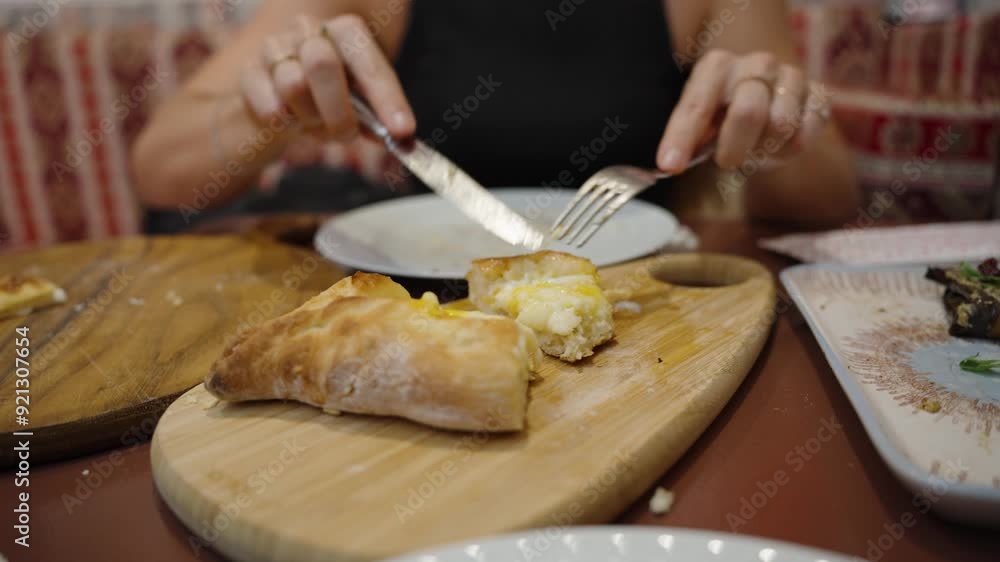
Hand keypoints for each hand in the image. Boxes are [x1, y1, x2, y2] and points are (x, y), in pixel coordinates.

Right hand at [240, 14, 415, 140]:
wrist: (275, 111)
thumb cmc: (324, 104)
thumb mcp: (358, 109)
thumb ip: (379, 120)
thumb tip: (402, 138)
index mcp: (344, 33)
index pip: (367, 59)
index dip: (386, 97)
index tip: (401, 130)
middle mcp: (308, 31)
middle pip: (322, 64)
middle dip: (338, 112)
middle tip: (345, 134)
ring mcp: (274, 48)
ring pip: (292, 84)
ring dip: (310, 119)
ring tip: (314, 126)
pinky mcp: (249, 74)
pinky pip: (268, 104)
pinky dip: (283, 124)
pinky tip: (287, 123)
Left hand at [657, 50, 830, 172]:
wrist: (769, 95)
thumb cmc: (726, 114)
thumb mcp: (702, 120)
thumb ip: (688, 137)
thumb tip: (670, 163)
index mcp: (717, 66)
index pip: (697, 105)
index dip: (682, 138)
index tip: (670, 165)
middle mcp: (756, 64)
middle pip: (748, 113)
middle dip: (734, 148)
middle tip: (727, 160)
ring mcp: (790, 76)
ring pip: (781, 125)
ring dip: (764, 149)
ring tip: (755, 148)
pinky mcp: (818, 94)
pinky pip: (805, 134)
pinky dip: (788, 151)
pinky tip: (778, 145)